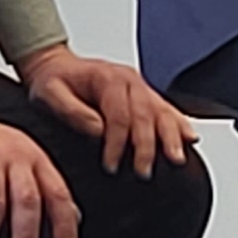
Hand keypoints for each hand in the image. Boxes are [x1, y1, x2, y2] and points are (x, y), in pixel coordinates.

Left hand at [15, 41, 198, 176]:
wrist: (55, 66)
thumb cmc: (51, 80)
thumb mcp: (48, 93)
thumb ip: (72, 112)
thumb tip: (97, 131)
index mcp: (108, 78)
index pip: (120, 115)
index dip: (117, 143)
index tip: (111, 166)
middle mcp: (130, 80)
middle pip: (146, 115)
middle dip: (147, 147)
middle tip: (143, 172)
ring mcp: (140, 87)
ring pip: (163, 112)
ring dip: (171, 137)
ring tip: (175, 159)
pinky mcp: (145, 95)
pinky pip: (168, 109)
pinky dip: (180, 124)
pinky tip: (189, 137)